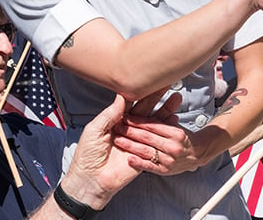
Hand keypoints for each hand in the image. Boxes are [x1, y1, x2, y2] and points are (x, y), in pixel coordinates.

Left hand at [63, 89, 180, 208]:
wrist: (90, 180)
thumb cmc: (88, 154)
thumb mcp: (95, 130)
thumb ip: (110, 114)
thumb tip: (121, 95)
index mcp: (114, 122)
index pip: (131, 105)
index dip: (141, 94)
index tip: (151, 81)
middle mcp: (127, 130)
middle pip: (145, 112)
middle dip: (157, 100)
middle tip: (168, 85)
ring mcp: (136, 142)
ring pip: (153, 125)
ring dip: (164, 112)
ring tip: (175, 99)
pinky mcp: (144, 156)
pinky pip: (157, 141)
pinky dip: (166, 132)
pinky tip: (174, 121)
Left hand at [114, 92, 199, 175]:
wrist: (196, 156)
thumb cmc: (183, 139)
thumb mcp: (175, 127)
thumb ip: (161, 119)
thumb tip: (149, 103)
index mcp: (175, 133)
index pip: (152, 124)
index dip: (137, 120)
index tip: (124, 115)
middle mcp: (173, 146)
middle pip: (147, 136)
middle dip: (130, 131)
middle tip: (117, 125)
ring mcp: (169, 159)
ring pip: (146, 150)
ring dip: (130, 145)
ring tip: (118, 140)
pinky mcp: (165, 171)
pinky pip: (150, 166)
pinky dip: (139, 163)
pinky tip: (129, 159)